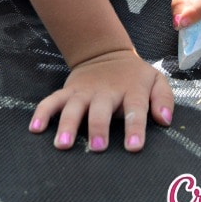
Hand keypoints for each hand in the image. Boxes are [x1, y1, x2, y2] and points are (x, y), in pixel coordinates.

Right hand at [29, 49, 173, 151]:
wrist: (107, 54)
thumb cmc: (134, 77)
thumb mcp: (156, 80)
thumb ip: (164, 99)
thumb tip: (165, 120)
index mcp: (131, 90)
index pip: (135, 108)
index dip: (135, 127)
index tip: (133, 147)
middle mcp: (106, 91)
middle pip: (101, 109)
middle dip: (98, 127)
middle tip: (97, 147)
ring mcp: (84, 91)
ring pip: (73, 106)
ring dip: (68, 124)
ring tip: (63, 145)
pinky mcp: (68, 91)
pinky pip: (52, 101)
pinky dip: (42, 113)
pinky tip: (35, 129)